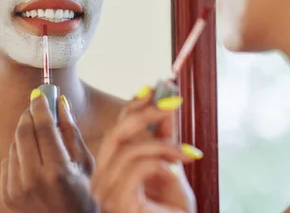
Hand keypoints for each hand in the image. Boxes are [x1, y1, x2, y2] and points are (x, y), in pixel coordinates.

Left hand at [0, 91, 97, 212]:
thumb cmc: (83, 194)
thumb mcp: (84, 163)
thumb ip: (70, 131)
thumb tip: (61, 103)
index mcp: (58, 171)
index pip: (43, 127)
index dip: (41, 106)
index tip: (40, 93)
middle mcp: (34, 180)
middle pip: (23, 132)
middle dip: (29, 115)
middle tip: (36, 107)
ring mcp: (17, 189)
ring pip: (14, 146)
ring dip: (26, 138)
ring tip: (42, 147)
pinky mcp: (7, 196)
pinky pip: (8, 162)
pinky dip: (19, 157)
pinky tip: (34, 166)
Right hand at [91, 89, 199, 212]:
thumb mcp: (170, 169)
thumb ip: (165, 140)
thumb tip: (166, 106)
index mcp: (109, 170)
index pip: (116, 130)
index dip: (134, 106)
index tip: (155, 87)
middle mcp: (100, 179)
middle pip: (116, 133)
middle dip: (145, 112)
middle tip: (172, 101)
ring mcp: (104, 192)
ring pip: (129, 148)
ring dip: (164, 143)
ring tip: (188, 153)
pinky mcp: (115, 201)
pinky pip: (138, 166)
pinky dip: (163, 160)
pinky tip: (183, 163)